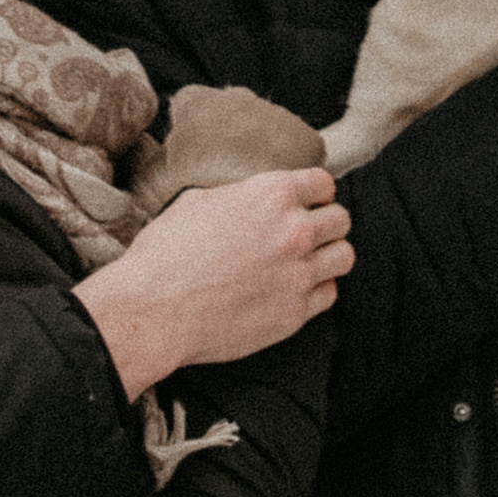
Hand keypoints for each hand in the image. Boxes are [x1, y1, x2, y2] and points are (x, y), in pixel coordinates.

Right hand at [75, 167, 352, 396]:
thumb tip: (250, 198)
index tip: (306, 202)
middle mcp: (295, 231)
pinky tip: (292, 288)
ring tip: (306, 261)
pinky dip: (316, 290)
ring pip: (344, 256)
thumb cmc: (165, 256)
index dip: (313, 193)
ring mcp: (299, 274)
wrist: (153, 310)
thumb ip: (239, 196)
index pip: (323, 183)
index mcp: (272, 195)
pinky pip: (329, 294)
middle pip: (341, 219)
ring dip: (327, 256)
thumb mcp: (197, 202)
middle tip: (304, 233)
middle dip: (324, 223)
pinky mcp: (296, 313)